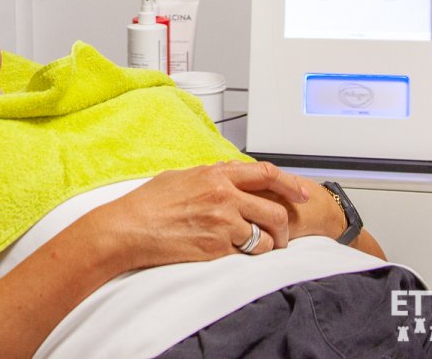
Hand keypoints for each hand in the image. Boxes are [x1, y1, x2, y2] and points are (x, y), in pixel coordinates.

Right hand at [88, 161, 308, 270]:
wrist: (129, 228)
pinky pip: (247, 255)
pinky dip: (246, 257)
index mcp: (216, 174)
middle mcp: (224, 196)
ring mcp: (222, 222)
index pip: (265, 174)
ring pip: (266, 237)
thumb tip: (227, 176)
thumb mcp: (181, 177)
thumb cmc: (148, 203)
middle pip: (275, 211)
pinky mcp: (217, 247)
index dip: (290, 183)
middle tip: (279, 236)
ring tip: (256, 249)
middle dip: (283, 227)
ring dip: (267, 245)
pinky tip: (232, 255)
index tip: (302, 193)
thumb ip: (210, 176)